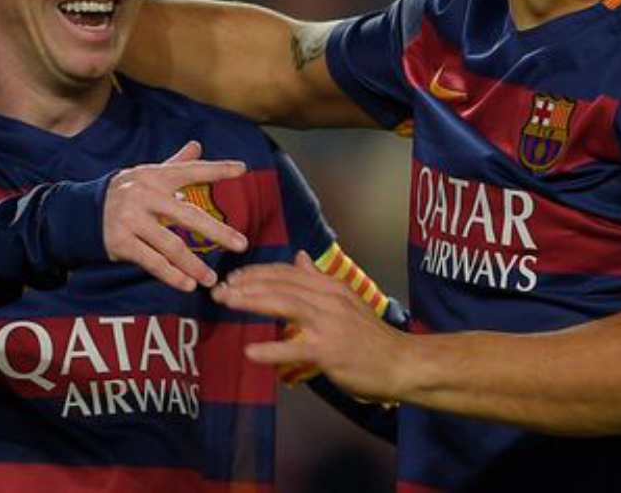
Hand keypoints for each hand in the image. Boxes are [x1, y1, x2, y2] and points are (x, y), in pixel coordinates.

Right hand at [104, 141, 248, 291]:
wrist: (81, 212)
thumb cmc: (126, 192)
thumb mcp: (148, 176)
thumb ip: (175, 164)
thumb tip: (197, 145)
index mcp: (154, 176)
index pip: (190, 171)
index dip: (216, 170)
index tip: (242, 169)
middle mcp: (144, 195)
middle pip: (188, 216)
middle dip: (218, 232)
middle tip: (242, 244)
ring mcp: (131, 220)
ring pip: (171, 246)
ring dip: (194, 265)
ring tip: (212, 279)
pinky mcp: (121, 242)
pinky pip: (152, 262)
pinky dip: (172, 275)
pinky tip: (188, 285)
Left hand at [212, 250, 406, 402]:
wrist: (402, 362)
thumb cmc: (371, 336)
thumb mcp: (347, 300)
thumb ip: (319, 280)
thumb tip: (300, 257)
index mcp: (330, 286)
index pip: (288, 272)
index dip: (258, 272)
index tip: (234, 276)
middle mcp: (328, 299)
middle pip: (281, 284)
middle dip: (247, 284)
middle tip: (219, 289)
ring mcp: (330, 324)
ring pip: (285, 305)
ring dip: (251, 302)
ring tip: (226, 303)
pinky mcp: (331, 351)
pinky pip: (296, 347)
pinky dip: (272, 349)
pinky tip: (250, 352)